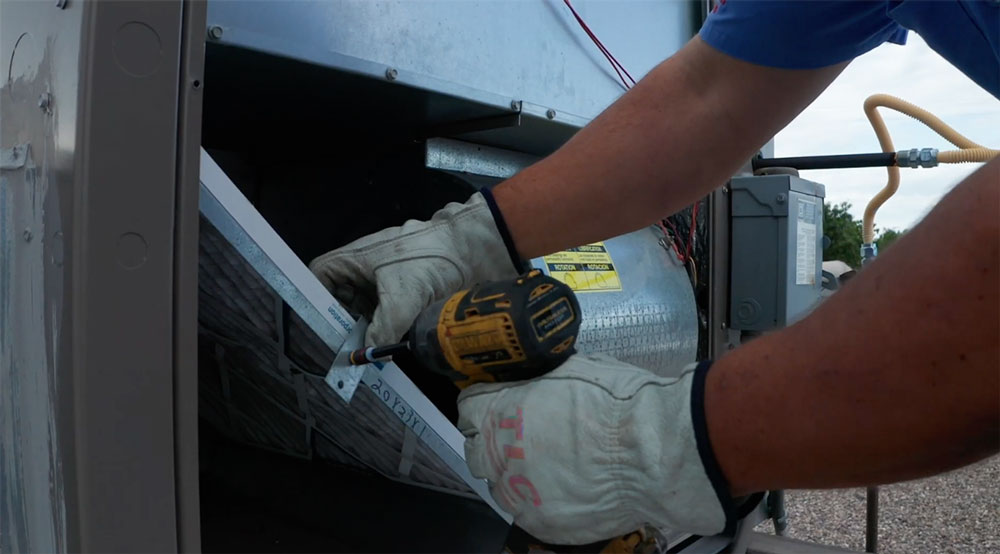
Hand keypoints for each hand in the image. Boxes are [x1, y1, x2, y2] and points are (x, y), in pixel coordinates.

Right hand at [309, 192, 519, 345]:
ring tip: (371, 349)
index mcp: (357, 257)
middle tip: (350, 346)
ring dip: (369, 326)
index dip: (316, 298)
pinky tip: (393, 342)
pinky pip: (391, 309)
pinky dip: (390, 325)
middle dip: (345, 320)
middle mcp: (369, 266)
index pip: (321, 275)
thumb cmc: (435, 258)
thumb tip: (369, 354)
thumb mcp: (403, 297)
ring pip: (368, 305)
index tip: (322, 326)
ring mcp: (390, 276)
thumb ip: (382, 329)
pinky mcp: (410, 287)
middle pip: (343, 295)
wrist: (479, 247)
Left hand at [457, 354, 728, 544]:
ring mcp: (518, 492)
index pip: (469, 408)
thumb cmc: (618, 405)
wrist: (650, 452)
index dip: (486, 405)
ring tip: (551, 468)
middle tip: (523, 439)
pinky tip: (567, 490)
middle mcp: (499, 453)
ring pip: (500, 486)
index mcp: (500, 410)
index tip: (498, 407)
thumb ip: (542, 380)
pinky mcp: (540, 523)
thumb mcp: (573, 369)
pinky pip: (529, 512)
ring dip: (516, 476)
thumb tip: (538, 380)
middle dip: (493, 443)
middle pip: (476, 450)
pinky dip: (542, 502)